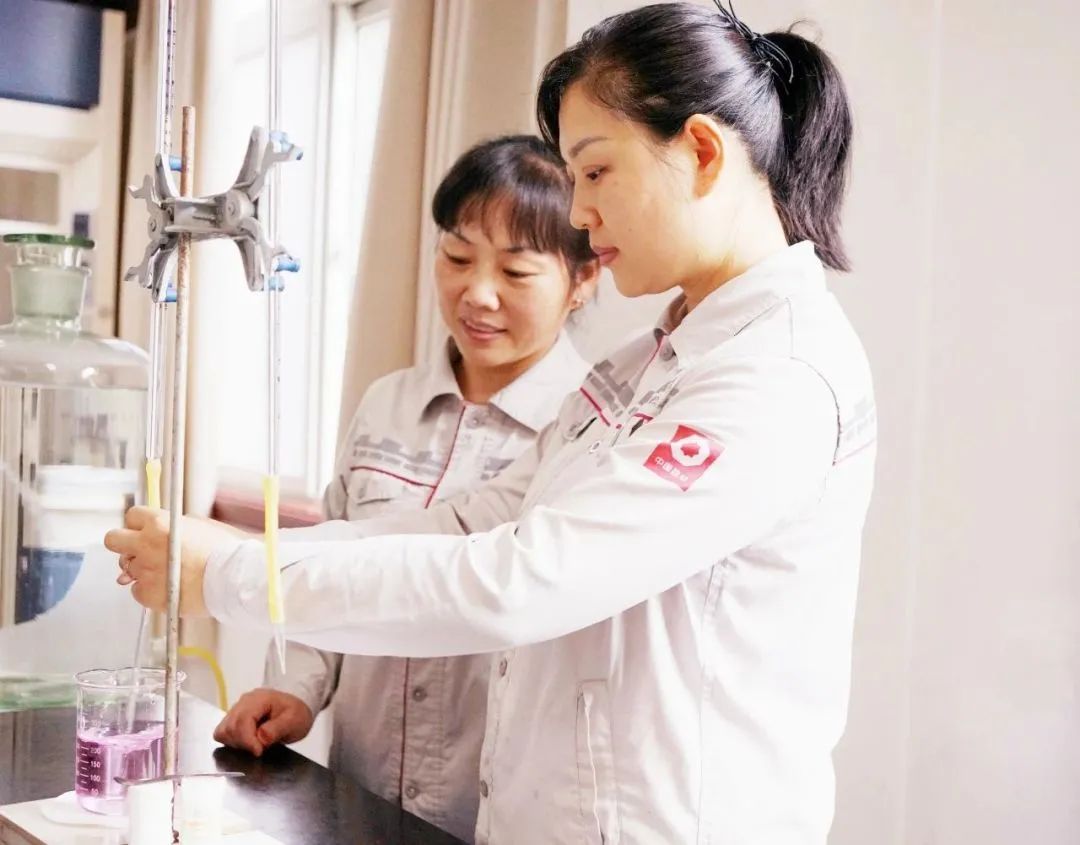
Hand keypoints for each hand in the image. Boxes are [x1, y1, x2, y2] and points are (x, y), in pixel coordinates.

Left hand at [104, 508, 244, 615]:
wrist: (234, 578)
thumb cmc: (225, 550)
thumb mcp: (201, 525)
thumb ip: (174, 526)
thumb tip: (158, 532)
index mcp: (159, 523)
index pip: (131, 516)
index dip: (139, 524)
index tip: (145, 531)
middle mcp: (146, 545)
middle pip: (112, 540)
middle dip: (124, 545)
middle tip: (140, 552)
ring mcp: (144, 571)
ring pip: (127, 569)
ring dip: (142, 570)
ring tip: (167, 574)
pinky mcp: (147, 594)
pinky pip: (137, 591)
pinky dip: (150, 591)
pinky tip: (169, 589)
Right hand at [214, 689, 314, 756]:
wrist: (295, 709)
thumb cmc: (296, 713)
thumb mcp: (294, 721)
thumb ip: (277, 729)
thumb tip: (260, 738)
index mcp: (259, 699)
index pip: (242, 720)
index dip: (248, 740)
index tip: (259, 751)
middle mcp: (243, 702)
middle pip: (230, 727)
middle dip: (243, 743)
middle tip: (260, 748)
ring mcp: (237, 710)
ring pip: (223, 731)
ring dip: (236, 743)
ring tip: (254, 745)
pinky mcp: (233, 719)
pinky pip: (223, 733)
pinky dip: (232, 742)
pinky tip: (247, 743)